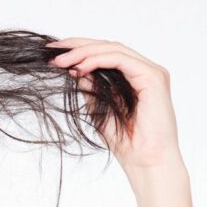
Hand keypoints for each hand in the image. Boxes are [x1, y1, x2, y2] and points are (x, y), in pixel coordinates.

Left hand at [47, 38, 181, 172]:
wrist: (145, 160)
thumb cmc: (125, 140)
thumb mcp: (97, 108)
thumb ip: (89, 86)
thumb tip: (71, 67)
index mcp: (132, 76)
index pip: (104, 53)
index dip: (78, 49)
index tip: (53, 53)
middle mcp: (143, 70)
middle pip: (108, 46)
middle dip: (78, 46)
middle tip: (52, 52)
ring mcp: (151, 72)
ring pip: (114, 49)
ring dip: (84, 52)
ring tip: (61, 61)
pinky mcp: (154, 77)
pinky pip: (121, 60)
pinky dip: (98, 60)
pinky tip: (80, 68)